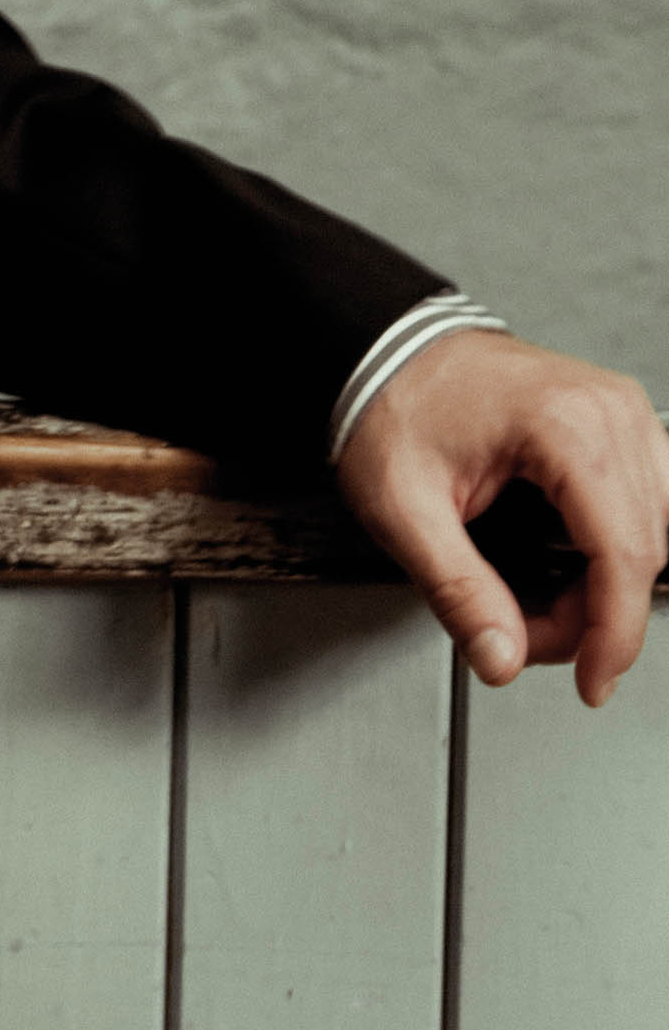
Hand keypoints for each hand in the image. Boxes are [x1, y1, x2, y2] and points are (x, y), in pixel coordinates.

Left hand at [337, 331, 668, 705]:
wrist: (387, 348)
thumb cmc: (391, 403)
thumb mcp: (402, 507)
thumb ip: (457, 590)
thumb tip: (502, 657)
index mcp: (564, 424)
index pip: (623, 554)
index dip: (613, 634)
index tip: (593, 681)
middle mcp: (609, 411)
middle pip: (644, 549)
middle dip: (593, 613)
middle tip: (523, 632)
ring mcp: (620, 412)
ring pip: (655, 531)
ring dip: (606, 585)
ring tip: (537, 600)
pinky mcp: (616, 423)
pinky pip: (646, 503)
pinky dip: (613, 548)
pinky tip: (567, 565)